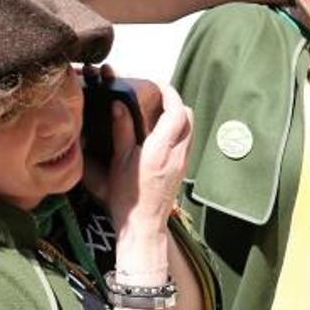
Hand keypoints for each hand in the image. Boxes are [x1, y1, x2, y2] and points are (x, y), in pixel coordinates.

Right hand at [85, 74, 192, 243]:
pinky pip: (186, 142)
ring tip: (157, 113)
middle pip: (188, 117)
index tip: (157, 84)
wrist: (143, 225)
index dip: (169, 93)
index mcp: (162, 148)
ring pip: (189, 129)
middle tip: (157, 97)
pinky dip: (177, 131)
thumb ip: (122, 131)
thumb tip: (120, 105)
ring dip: (178, 116)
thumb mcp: (119, 162)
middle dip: (176, 102)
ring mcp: (182, 162)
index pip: (176, 111)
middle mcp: (178, 153)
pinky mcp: (181, 170)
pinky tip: (159, 135)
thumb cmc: (128, 197)